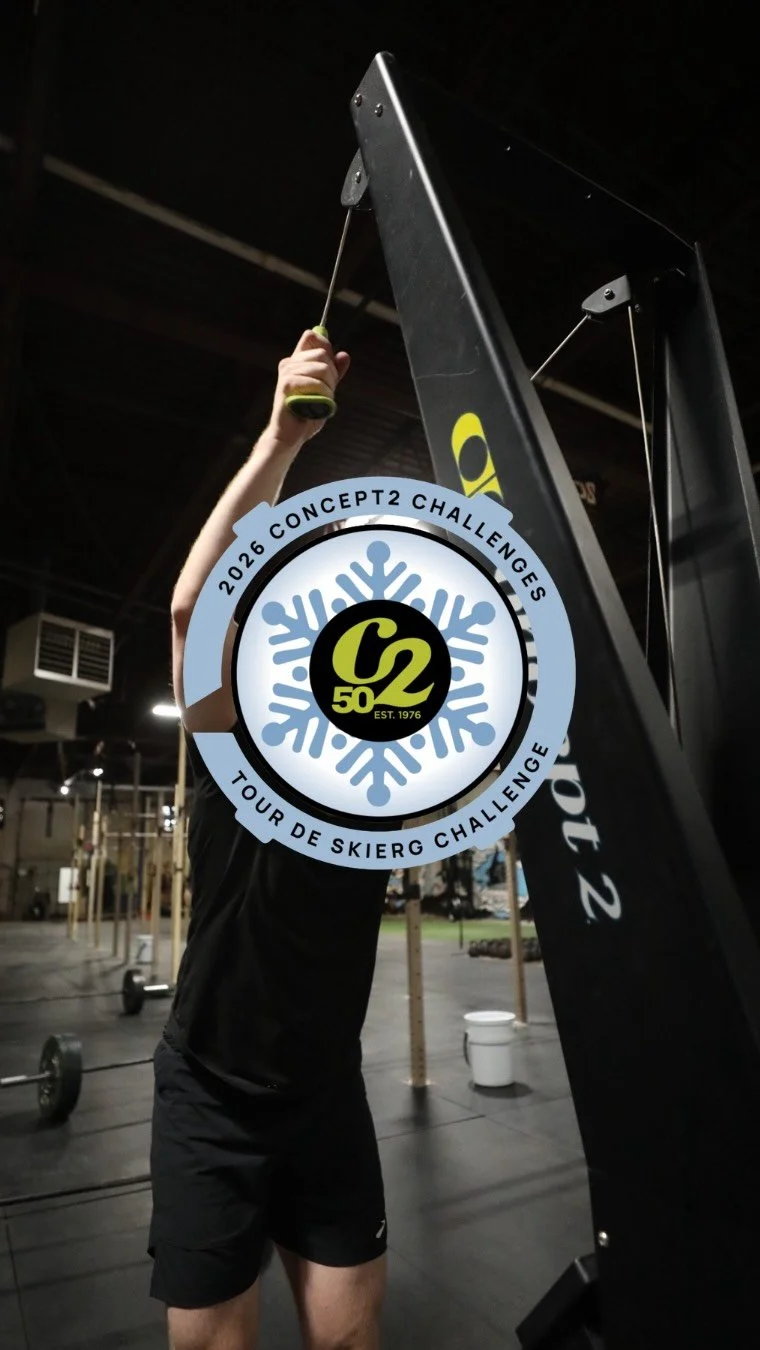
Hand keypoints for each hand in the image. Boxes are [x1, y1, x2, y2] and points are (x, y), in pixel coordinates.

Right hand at [270, 329, 350, 446]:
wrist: (290, 435)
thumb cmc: (306, 414)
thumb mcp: (325, 390)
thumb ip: (334, 373)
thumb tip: (344, 354)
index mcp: (296, 362)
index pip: (312, 336)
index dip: (326, 347)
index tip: (329, 367)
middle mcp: (289, 363)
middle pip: (323, 353)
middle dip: (332, 374)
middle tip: (326, 392)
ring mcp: (287, 372)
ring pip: (323, 368)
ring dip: (328, 387)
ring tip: (320, 401)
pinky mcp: (287, 384)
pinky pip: (316, 382)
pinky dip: (323, 395)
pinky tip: (316, 405)